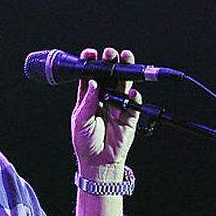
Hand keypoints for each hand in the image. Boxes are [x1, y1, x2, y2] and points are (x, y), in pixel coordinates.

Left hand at [72, 47, 142, 174]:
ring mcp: (117, 105)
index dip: (90, 63)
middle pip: (108, 76)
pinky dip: (135, 97)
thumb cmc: (85, 142)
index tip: (91, 54)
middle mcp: (104, 97)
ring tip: (126, 59)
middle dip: (110, 62)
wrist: (98, 162)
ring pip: (123, 84)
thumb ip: (87, 101)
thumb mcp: (80, 120)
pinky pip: (134, 103)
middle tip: (110, 53)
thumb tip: (92, 82)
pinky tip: (132, 92)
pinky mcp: (130, 116)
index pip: (90, 75)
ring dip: (125, 72)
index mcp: (88, 96)